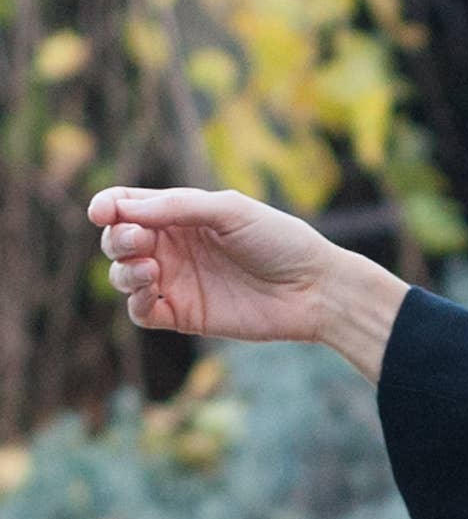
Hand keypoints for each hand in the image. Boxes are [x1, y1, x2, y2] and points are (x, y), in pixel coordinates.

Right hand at [86, 183, 336, 345]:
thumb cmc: (280, 240)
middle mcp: (175, 245)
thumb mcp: (232, 211)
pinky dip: (136, 301)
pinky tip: (152, 290)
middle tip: (140, 241)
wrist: (313, 288)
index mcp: (184, 213)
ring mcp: (177, 280)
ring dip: (124, 270)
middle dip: (117, 238)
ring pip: (123, 275)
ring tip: (151, 269)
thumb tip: (128, 208)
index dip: (109, 206)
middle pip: (119, 240)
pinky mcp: (183, 314)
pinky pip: (141, 311)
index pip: (130, 205)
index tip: (103, 212)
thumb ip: (181, 207)